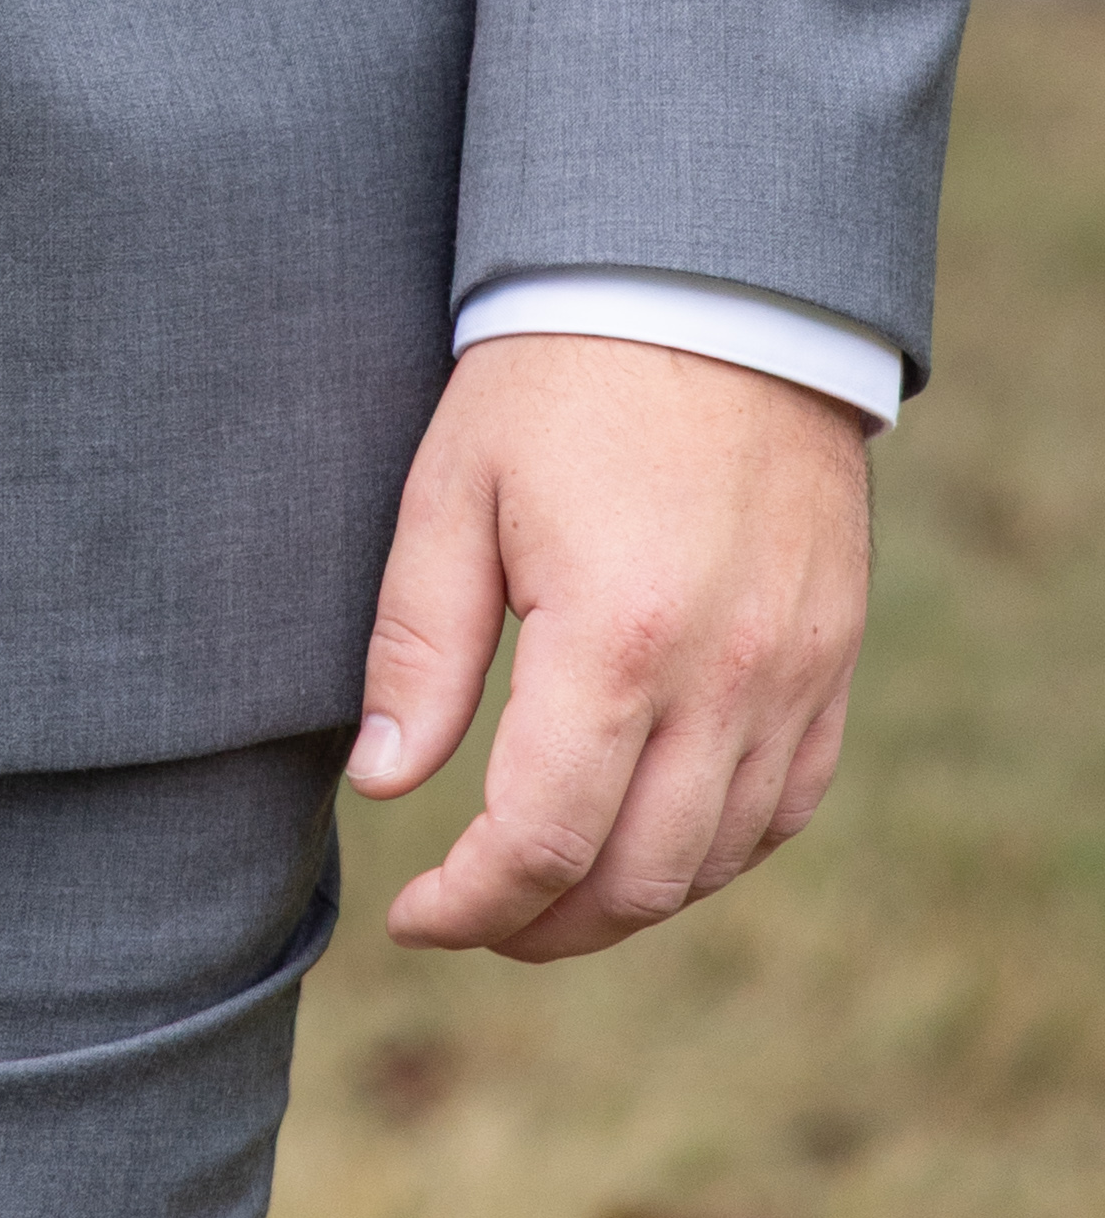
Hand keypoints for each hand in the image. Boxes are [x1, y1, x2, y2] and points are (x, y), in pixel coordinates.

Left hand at [354, 333, 874, 959]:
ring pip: (715, 859)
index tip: (415, 917)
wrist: (713, 291)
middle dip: (541, 926)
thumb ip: (419, 649)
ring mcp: (794, 676)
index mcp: (616, 637)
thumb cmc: (559, 379)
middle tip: (472, 919)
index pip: (543, 839)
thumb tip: (384, 786)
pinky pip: (785, 807)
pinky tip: (649, 844)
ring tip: (545, 893)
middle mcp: (724, 676)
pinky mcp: (833, 661)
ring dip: (625, 902)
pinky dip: (714, 852)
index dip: (472, 904)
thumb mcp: (454, 490)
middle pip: (636, 876)